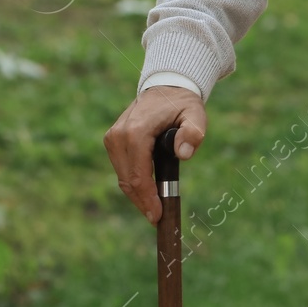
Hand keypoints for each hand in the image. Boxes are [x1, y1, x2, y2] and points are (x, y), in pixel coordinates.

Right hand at [104, 85, 207, 225]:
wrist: (166, 87)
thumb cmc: (182, 104)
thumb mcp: (195, 114)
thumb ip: (193, 133)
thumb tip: (183, 153)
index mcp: (136, 131)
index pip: (138, 175)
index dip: (147, 199)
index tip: (157, 216)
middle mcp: (119, 135)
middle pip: (128, 181)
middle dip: (142, 202)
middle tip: (157, 219)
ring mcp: (112, 138)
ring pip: (122, 177)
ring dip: (137, 195)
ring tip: (154, 209)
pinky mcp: (112, 141)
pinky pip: (121, 170)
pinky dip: (133, 183)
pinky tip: (146, 194)